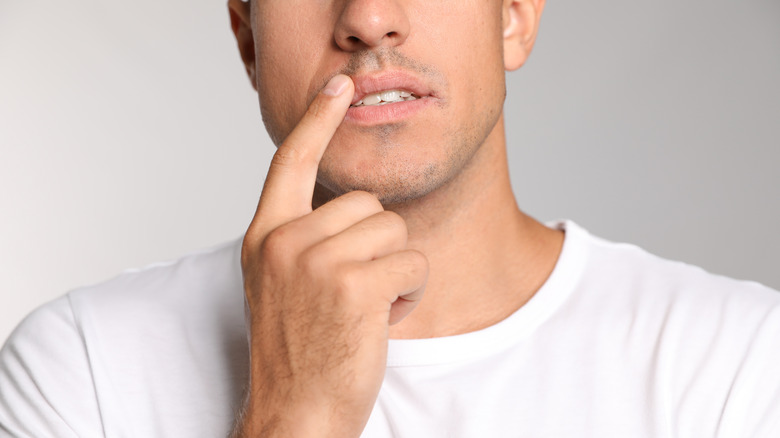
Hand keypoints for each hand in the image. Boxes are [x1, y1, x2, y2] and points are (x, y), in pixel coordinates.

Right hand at [235, 74, 428, 437]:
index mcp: (264, 237)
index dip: (317, 119)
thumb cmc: (296, 353)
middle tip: (356, 289)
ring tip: (367, 307)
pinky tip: (383, 320)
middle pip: (365, 203)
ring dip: (394, 269)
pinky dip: (409, 293)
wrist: (295, 415)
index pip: (289, 161)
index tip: (339, 87)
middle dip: (375, 243)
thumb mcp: (280, 284)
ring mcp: (317, 261)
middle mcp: (285, 242)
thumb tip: (351, 207)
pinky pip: (412, 263)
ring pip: (393, 231)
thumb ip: (302, 239)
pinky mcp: (354, 285)